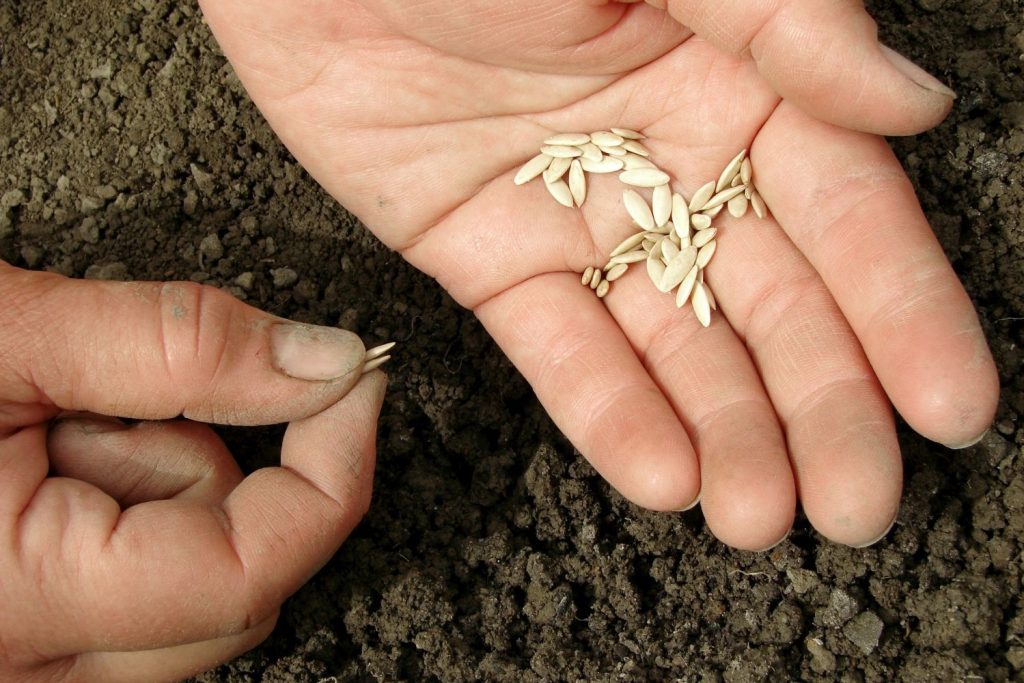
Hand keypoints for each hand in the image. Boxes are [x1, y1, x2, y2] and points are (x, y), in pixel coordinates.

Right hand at [0, 261, 384, 681]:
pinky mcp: (27, 637)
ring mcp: (26, 664)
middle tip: (115, 391)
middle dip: (208, 465)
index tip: (356, 382)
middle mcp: (26, 668)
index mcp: (15, 604)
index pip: (252, 566)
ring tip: (41, 422)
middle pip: (230, 582)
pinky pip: (134, 585)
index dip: (332, 468)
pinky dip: (121, 503)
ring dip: (152, 480)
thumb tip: (321, 360)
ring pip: (186, 585)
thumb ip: (176, 345)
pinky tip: (38, 458)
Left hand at [198, 0, 997, 548]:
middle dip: (817, 405)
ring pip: (669, 344)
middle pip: (767, 302)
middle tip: (854, 505)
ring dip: (722, 432)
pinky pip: (557, 348)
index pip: (843, 211)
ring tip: (759, 517)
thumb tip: (913, 103)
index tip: (948, 404)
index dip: (900, 310)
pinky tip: (662, 475)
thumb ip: (782, 20)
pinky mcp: (488, 260)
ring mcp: (578, 219)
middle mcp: (670, 160)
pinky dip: (606, 412)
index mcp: (738, 80)